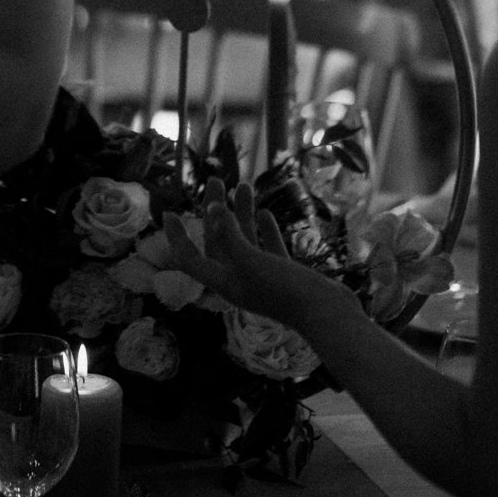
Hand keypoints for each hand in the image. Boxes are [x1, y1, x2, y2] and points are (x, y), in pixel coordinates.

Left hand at [159, 185, 340, 325]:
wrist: (329, 315)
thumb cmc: (286, 291)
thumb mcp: (251, 261)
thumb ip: (230, 236)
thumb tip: (212, 209)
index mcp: (224, 281)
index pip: (189, 259)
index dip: (176, 237)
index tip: (169, 212)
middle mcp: (239, 279)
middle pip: (217, 241)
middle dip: (213, 211)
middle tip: (214, 180)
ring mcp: (262, 277)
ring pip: (245, 240)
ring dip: (241, 214)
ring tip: (243, 186)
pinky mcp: (283, 274)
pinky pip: (268, 248)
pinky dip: (264, 230)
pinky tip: (265, 214)